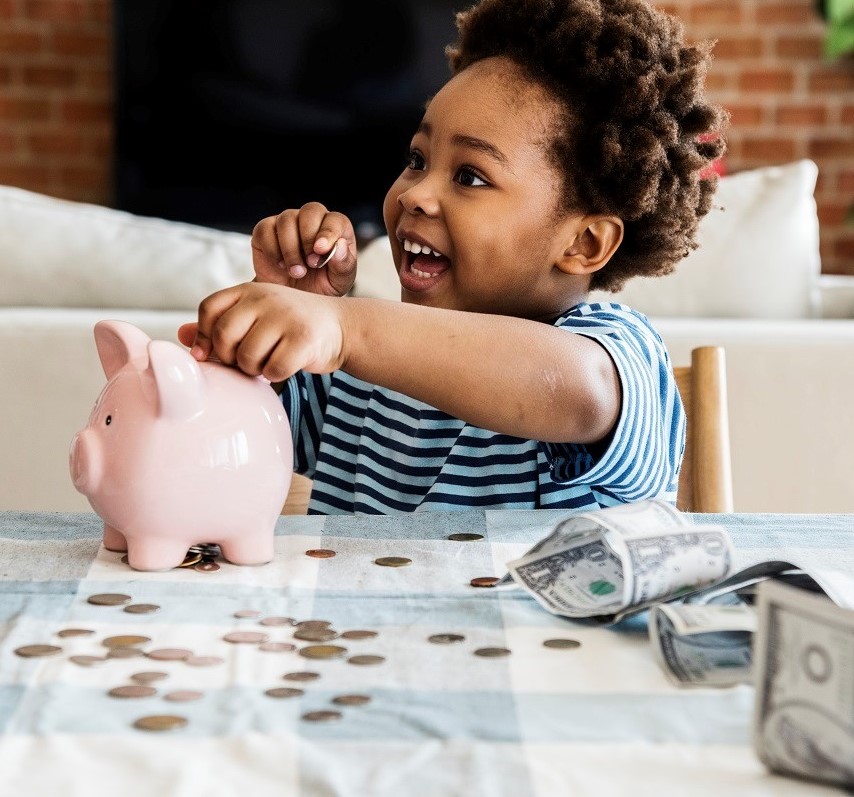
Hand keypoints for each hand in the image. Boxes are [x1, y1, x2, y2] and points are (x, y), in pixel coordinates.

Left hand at [177, 282, 345, 381]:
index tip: (213, 354)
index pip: (210, 309)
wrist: (342, 327)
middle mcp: (266, 298)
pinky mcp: (304, 339)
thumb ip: (221, 325)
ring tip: (268, 362)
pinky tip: (285, 367)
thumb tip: (181, 337)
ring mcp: (286, 317)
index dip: (206, 336)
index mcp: (249, 290)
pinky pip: (273, 369)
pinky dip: (275, 376)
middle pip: (225, 335)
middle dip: (230, 358)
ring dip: (254, 369)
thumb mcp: (257, 317)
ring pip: (247, 357)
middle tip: (246, 362)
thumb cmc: (291, 326)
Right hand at [251, 202, 356, 296]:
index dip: (329, 231)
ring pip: (286, 219)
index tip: (321, 250)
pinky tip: (281, 265)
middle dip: (309, 237)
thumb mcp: (339, 282)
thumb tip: (340, 246)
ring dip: (291, 249)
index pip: (335, 219)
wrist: (292, 301)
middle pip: (310, 211)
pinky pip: (265, 229)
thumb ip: (344, 265)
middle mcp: (311, 221)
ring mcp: (287, 224)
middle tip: (311, 263)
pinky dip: (272, 249)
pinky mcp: (265, 231)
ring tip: (297, 272)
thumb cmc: (320, 287)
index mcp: (335, 230)